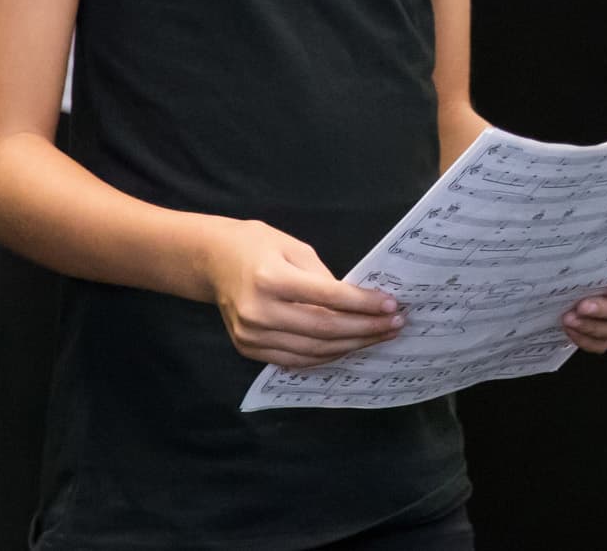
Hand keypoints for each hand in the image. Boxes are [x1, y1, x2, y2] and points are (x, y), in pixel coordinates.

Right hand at [201, 219, 401, 368]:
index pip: (329, 298)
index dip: (364, 304)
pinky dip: (326, 356)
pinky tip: (349, 346)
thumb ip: (324, 277)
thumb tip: (357, 303)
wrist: (211, 261)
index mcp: (271, 280)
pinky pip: (296, 360)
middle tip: (395, 324)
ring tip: (379, 336)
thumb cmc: (256, 245)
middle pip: (324, 329)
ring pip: (313, 350)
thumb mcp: (294, 247)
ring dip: (352, 345)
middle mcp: (259, 312)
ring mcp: (251, 335)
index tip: (391, 305)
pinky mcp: (248, 349)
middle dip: (366, 328)